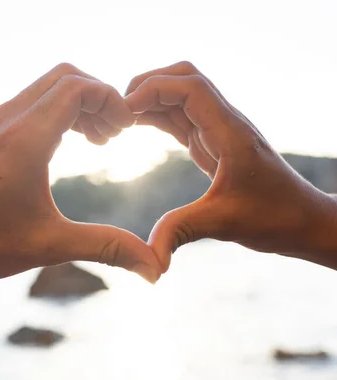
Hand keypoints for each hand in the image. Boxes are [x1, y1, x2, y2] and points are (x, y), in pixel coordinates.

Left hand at [0, 63, 160, 283]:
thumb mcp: (50, 244)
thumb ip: (106, 247)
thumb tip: (154, 269)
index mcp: (26, 138)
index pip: (78, 87)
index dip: (111, 100)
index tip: (126, 130)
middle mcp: (6, 119)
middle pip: (63, 77)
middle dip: (97, 97)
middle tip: (113, 135)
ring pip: (43, 88)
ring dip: (75, 103)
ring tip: (95, 141)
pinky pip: (26, 103)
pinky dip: (53, 112)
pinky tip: (62, 146)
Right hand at [124, 61, 336, 272]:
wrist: (303, 221)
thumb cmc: (274, 218)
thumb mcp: (224, 224)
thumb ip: (181, 231)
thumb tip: (149, 256)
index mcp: (229, 132)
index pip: (189, 87)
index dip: (153, 89)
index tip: (124, 111)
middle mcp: (224, 124)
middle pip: (184, 79)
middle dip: (149, 85)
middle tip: (118, 110)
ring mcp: (218, 132)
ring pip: (180, 97)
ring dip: (151, 100)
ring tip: (120, 119)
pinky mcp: (212, 145)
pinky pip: (181, 119)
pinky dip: (157, 117)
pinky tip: (137, 128)